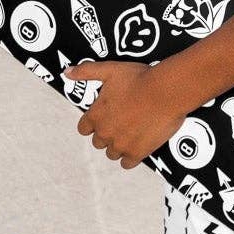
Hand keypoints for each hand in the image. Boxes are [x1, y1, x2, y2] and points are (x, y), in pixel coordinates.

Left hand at [62, 60, 188, 168]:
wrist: (165, 92)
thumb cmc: (139, 79)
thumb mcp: (109, 70)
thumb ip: (86, 71)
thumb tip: (68, 72)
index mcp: (96, 115)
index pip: (84, 128)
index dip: (92, 124)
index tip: (102, 119)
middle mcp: (105, 133)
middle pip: (98, 142)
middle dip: (106, 135)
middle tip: (120, 125)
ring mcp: (120, 145)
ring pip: (112, 153)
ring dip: (118, 146)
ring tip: (129, 135)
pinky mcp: (137, 153)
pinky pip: (127, 163)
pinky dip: (130, 158)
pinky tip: (136, 148)